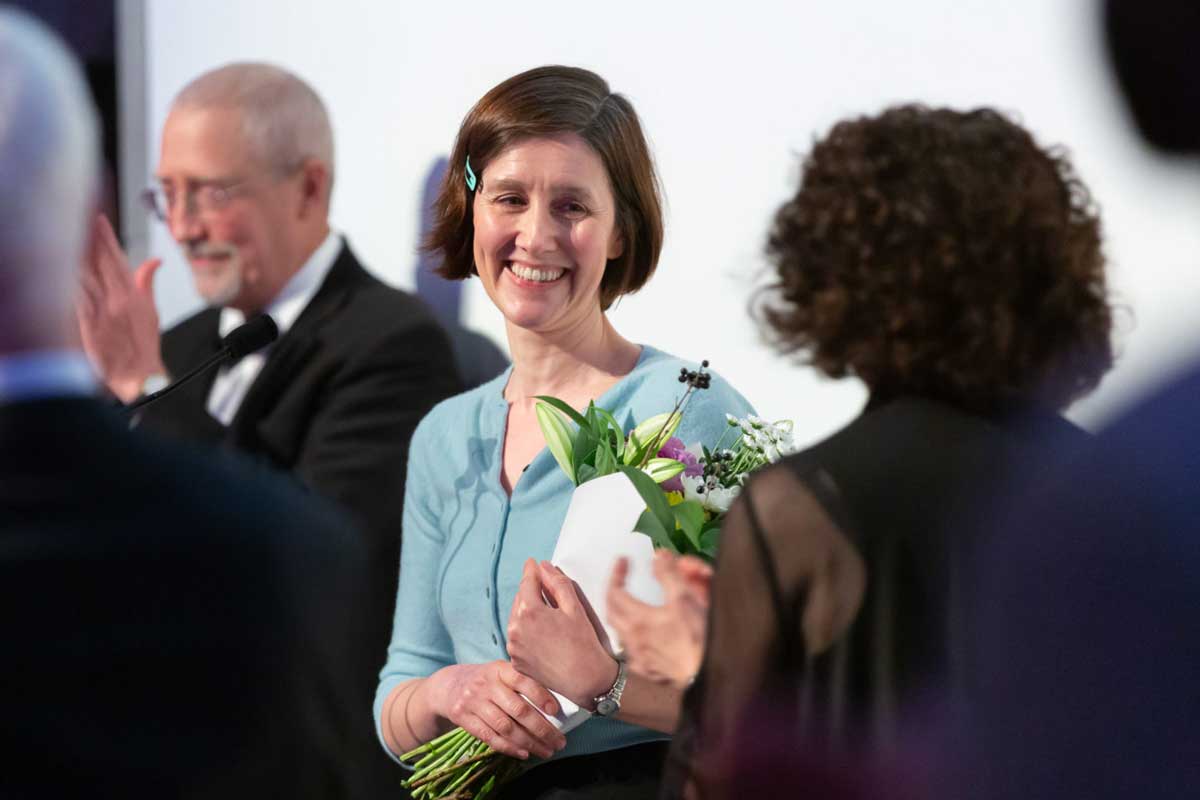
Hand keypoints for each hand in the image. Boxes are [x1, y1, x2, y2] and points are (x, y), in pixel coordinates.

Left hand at [76, 214, 164, 401]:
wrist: (138, 377)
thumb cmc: (144, 348)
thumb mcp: (151, 312)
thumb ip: (147, 283)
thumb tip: (153, 261)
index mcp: (133, 295)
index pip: (117, 258)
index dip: (107, 237)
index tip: (98, 219)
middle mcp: (117, 300)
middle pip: (99, 262)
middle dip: (89, 237)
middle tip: (78, 216)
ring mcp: (101, 311)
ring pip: (84, 274)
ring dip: (75, 252)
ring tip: (65, 232)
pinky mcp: (86, 324)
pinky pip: (75, 295)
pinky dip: (67, 278)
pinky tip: (59, 263)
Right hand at [426, 660, 565, 759]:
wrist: (448, 685)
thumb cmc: (486, 680)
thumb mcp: (500, 672)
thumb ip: (522, 681)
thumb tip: (556, 704)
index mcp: (500, 669)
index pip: (523, 680)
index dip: (541, 695)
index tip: (556, 711)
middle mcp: (486, 684)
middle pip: (518, 710)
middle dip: (541, 728)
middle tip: (559, 741)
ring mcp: (473, 702)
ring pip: (505, 727)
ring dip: (529, 743)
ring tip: (546, 751)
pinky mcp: (463, 718)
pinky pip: (490, 737)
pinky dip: (509, 747)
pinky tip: (524, 753)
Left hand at [507, 559, 618, 708]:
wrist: (585, 680)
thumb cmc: (583, 644)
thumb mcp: (574, 607)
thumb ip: (557, 583)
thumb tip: (544, 567)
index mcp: (529, 612)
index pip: (527, 582)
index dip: (531, 570)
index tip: (532, 563)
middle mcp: (516, 629)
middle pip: (520, 600)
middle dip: (530, 591)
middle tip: (543, 586)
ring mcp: (514, 647)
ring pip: (516, 619)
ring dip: (527, 611)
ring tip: (545, 612)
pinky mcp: (516, 661)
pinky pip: (517, 638)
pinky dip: (526, 630)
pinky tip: (542, 632)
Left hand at [607, 550, 711, 689]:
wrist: (708, 675)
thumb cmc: (699, 641)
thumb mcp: (685, 599)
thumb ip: (669, 574)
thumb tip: (659, 556)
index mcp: (638, 620)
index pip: (614, 591)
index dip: (616, 573)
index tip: (623, 561)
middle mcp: (633, 640)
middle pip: (611, 611)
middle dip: (614, 592)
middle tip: (621, 580)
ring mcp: (639, 658)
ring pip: (620, 632)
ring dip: (622, 615)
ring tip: (629, 604)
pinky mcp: (648, 670)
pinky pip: (632, 650)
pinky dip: (633, 637)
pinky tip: (641, 634)